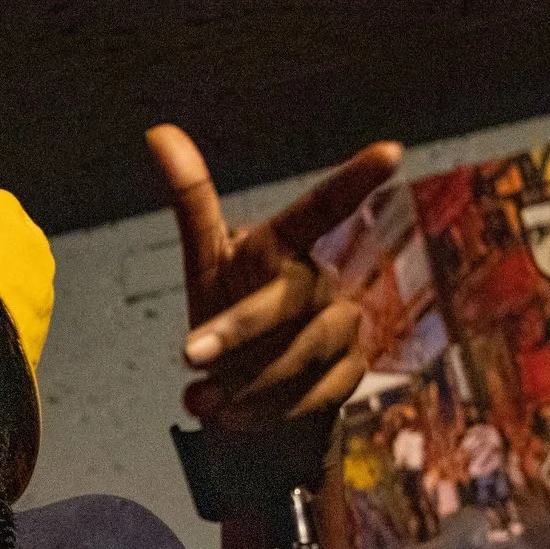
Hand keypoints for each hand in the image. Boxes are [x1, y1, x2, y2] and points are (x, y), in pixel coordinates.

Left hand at [145, 128, 401, 435]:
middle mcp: (320, 281)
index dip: (353, 182)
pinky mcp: (352, 374)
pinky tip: (231, 419)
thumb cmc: (229, 321)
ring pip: (303, 352)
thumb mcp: (206, 265)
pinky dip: (269, 410)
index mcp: (286, 248)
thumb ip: (192, 202)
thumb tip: (157, 129)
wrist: (252, 406)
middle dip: (237, 329)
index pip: (319, 211)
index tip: (392, 151)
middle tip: (188, 355)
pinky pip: (316, 393)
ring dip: (246, 381)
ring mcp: (343, 327)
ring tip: (201, 401)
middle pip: (289, 299)